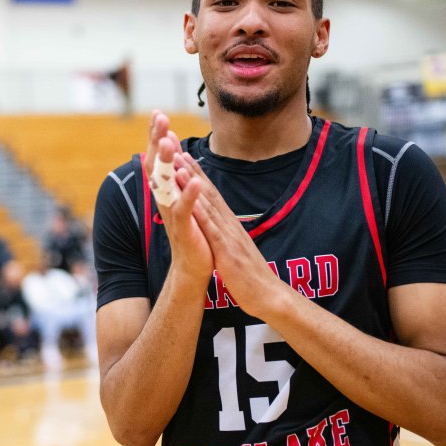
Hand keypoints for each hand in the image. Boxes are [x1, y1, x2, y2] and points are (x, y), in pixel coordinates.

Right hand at [145, 111, 212, 285]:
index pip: (158, 160)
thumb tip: (175, 154)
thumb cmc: (191, 233)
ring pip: (167, 185)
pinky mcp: (185, 230)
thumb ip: (177, 180)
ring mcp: (172, 215)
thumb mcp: (183, 202)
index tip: (158, 114)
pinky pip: (184, 210)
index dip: (157, 138)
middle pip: (157, 166)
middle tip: (159, 118)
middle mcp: (165, 200)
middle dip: (158, 142)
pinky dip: (189, 195)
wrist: (192, 269)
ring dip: (169, 163)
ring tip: (172, 142)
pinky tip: (195, 181)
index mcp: (166, 192)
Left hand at [175, 152, 283, 317]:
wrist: (268, 295)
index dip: (198, 176)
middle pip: (208, 192)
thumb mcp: (236, 251)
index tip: (184, 159)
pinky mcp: (226, 249)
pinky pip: (211, 228)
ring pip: (208, 204)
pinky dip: (200, 211)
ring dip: (192, 183)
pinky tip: (189, 199)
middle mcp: (229, 225)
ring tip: (177, 163)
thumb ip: (228, 238)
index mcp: (230, 226)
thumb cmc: (251, 277)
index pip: (212, 196)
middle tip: (177, 150)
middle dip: (191, 171)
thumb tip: (221, 230)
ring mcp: (228, 235)